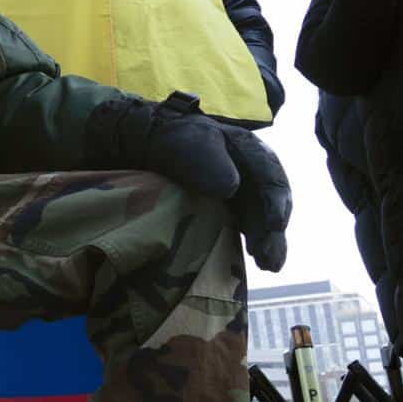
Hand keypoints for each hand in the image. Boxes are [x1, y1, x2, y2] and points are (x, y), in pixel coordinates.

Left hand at [83, 93, 291, 271]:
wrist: (128, 145)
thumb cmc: (157, 138)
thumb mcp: (177, 140)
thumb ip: (201, 158)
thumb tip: (230, 186)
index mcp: (240, 146)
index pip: (266, 170)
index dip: (274, 198)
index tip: (274, 224)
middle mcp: (243, 169)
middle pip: (266, 199)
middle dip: (272, 228)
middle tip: (268, 258)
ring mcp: (233, 191)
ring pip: (257, 216)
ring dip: (264, 240)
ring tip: (266, 263)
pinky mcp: (219, 210)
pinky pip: (239, 226)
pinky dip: (246, 242)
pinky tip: (249, 260)